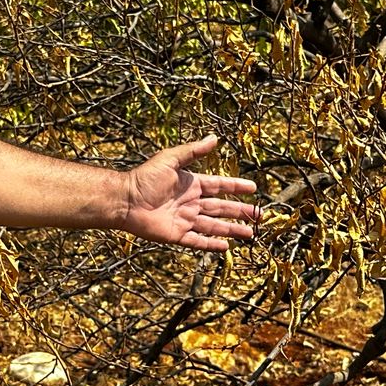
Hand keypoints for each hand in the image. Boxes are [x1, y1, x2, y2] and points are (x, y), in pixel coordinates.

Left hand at [120, 135, 259, 249]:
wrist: (125, 200)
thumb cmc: (144, 178)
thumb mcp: (170, 159)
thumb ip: (193, 152)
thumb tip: (214, 138)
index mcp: (192, 184)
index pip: (219, 186)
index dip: (236, 187)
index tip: (253, 188)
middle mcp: (191, 203)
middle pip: (221, 208)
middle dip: (241, 211)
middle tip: (260, 215)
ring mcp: (185, 220)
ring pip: (214, 226)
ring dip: (232, 229)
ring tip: (250, 233)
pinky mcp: (177, 235)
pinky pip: (198, 241)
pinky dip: (211, 244)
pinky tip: (226, 247)